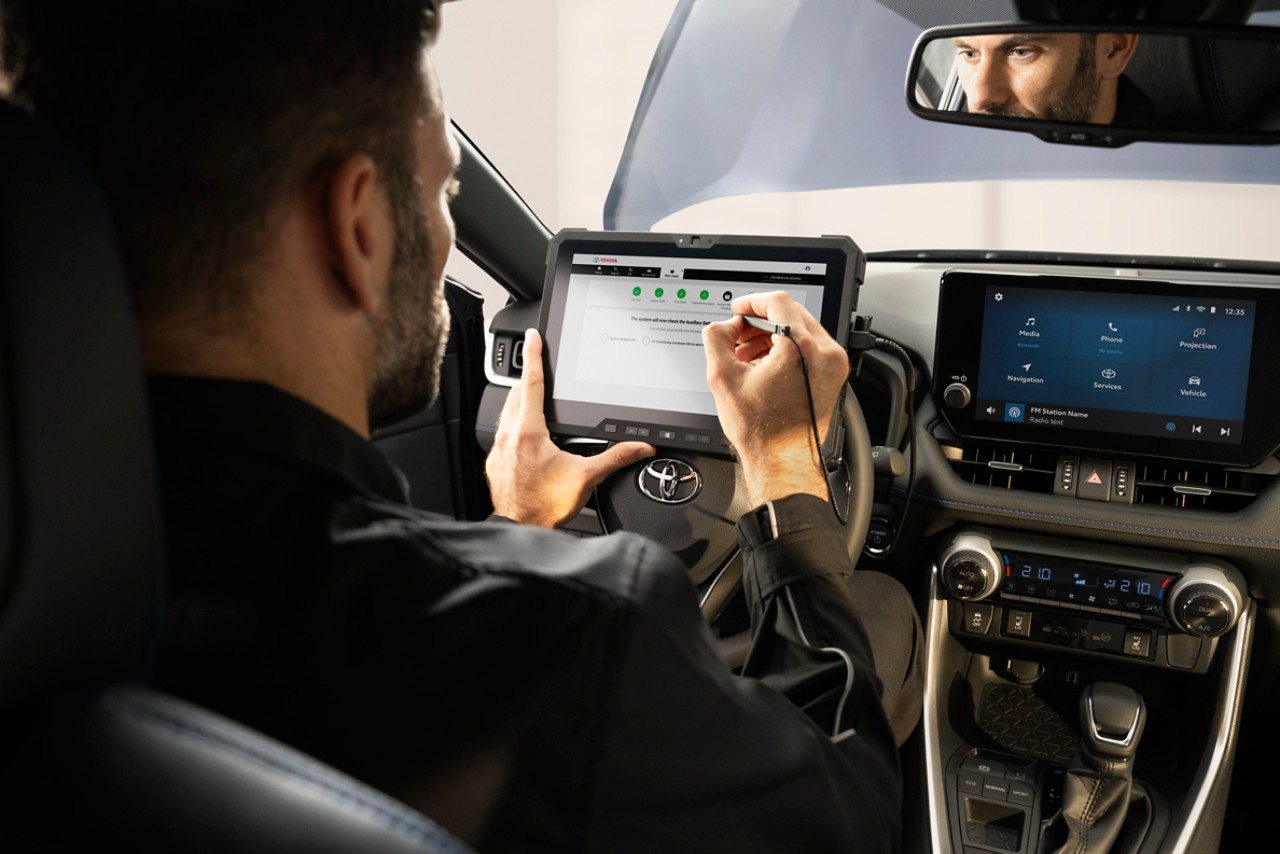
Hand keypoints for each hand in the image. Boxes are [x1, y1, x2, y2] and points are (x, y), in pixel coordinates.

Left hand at [486, 329, 654, 527]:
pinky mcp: (494, 460)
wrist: (519, 528)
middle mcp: (509, 435)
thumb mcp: (586, 478)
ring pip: (507, 411)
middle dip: (528, 377)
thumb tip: (640, 447)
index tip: (533, 337)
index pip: (532, 383)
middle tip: (538, 363)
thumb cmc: (545, 507)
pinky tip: (526, 432)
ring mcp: (499, 448)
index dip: (534, 356)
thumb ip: (615, 458)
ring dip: (520, 399)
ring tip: (534, 395)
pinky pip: (503, 430)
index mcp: (529, 432)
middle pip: (517, 393)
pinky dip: (514, 422)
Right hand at [702, 292, 848, 505]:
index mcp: (801, 347)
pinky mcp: (833, 375)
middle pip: (791, 313)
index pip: (777, 302)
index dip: (752, 302)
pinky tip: (765, 366)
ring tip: (749, 356)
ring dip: (772, 336)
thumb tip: (723, 327)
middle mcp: (824, 352)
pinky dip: (787, 348)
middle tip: (739, 337)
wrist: (782, 460)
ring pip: (801, 329)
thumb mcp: (723, 378)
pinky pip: (810, 347)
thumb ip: (716, 339)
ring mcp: (832, 365)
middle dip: (760, 322)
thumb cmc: (762, 431)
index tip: (738, 312)